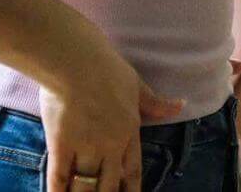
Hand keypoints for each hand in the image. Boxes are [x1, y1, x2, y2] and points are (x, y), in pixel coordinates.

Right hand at [38, 41, 183, 191]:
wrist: (77, 62)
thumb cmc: (107, 69)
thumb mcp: (137, 86)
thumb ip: (156, 104)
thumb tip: (181, 105)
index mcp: (129, 131)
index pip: (133, 170)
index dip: (131, 189)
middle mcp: (110, 145)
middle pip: (110, 184)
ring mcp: (85, 147)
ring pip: (86, 186)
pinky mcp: (60, 146)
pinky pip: (59, 178)